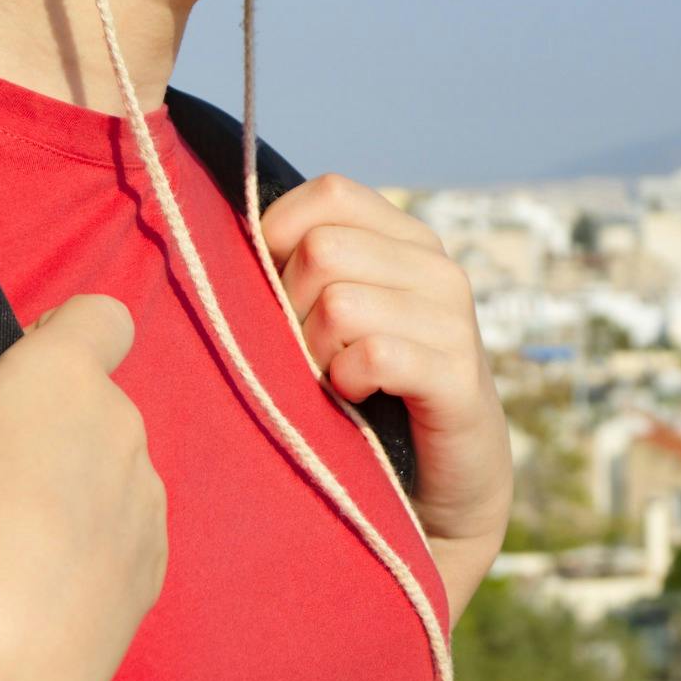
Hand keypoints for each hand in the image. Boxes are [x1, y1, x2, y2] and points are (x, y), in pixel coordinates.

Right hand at [0, 294, 167, 680]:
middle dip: (53, 423)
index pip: (102, 316)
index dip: (62, 332)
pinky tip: (38, 589)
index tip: (17, 372)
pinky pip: (122, 534)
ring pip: (112, 471)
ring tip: (8, 546)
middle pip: (96, 403)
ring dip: (74, 488)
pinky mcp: (155, 570)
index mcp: (66, 377)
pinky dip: (90, 548)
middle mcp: (125, 427)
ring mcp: (149, 502)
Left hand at [260, 176, 513, 551]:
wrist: (443, 486)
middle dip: (292, 308)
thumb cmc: (367, 394)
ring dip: (315, 354)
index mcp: (407, 241)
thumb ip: (301, 271)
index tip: (273, 291)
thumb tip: (221, 237)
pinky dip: (346, 382)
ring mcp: (454, 320)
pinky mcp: (459, 376)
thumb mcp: (334, 320)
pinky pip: (372, 355)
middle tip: (306, 354)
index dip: (281, 235)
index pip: (331, 193)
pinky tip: (354, 398)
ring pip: (340, 304)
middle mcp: (437, 268)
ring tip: (331, 381)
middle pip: (322, 250)